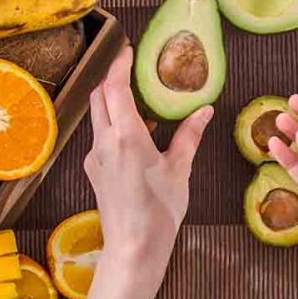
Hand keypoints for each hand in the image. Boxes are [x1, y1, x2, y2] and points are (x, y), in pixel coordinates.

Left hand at [85, 46, 210, 272]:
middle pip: (99, 96)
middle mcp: (103, 142)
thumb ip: (189, 136)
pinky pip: (101, 137)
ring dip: (112, 100)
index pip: (115, 87)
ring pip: (98, 116)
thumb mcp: (179, 169)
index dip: (120, 64)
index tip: (129, 50)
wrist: (133, 248)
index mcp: (125, 136)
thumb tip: (204, 110)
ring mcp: (95, 157)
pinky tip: (134, 132)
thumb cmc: (159, 211)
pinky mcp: (94, 170)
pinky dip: (113, 124)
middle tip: (130, 66)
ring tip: (136, 96)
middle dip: (112, 77)